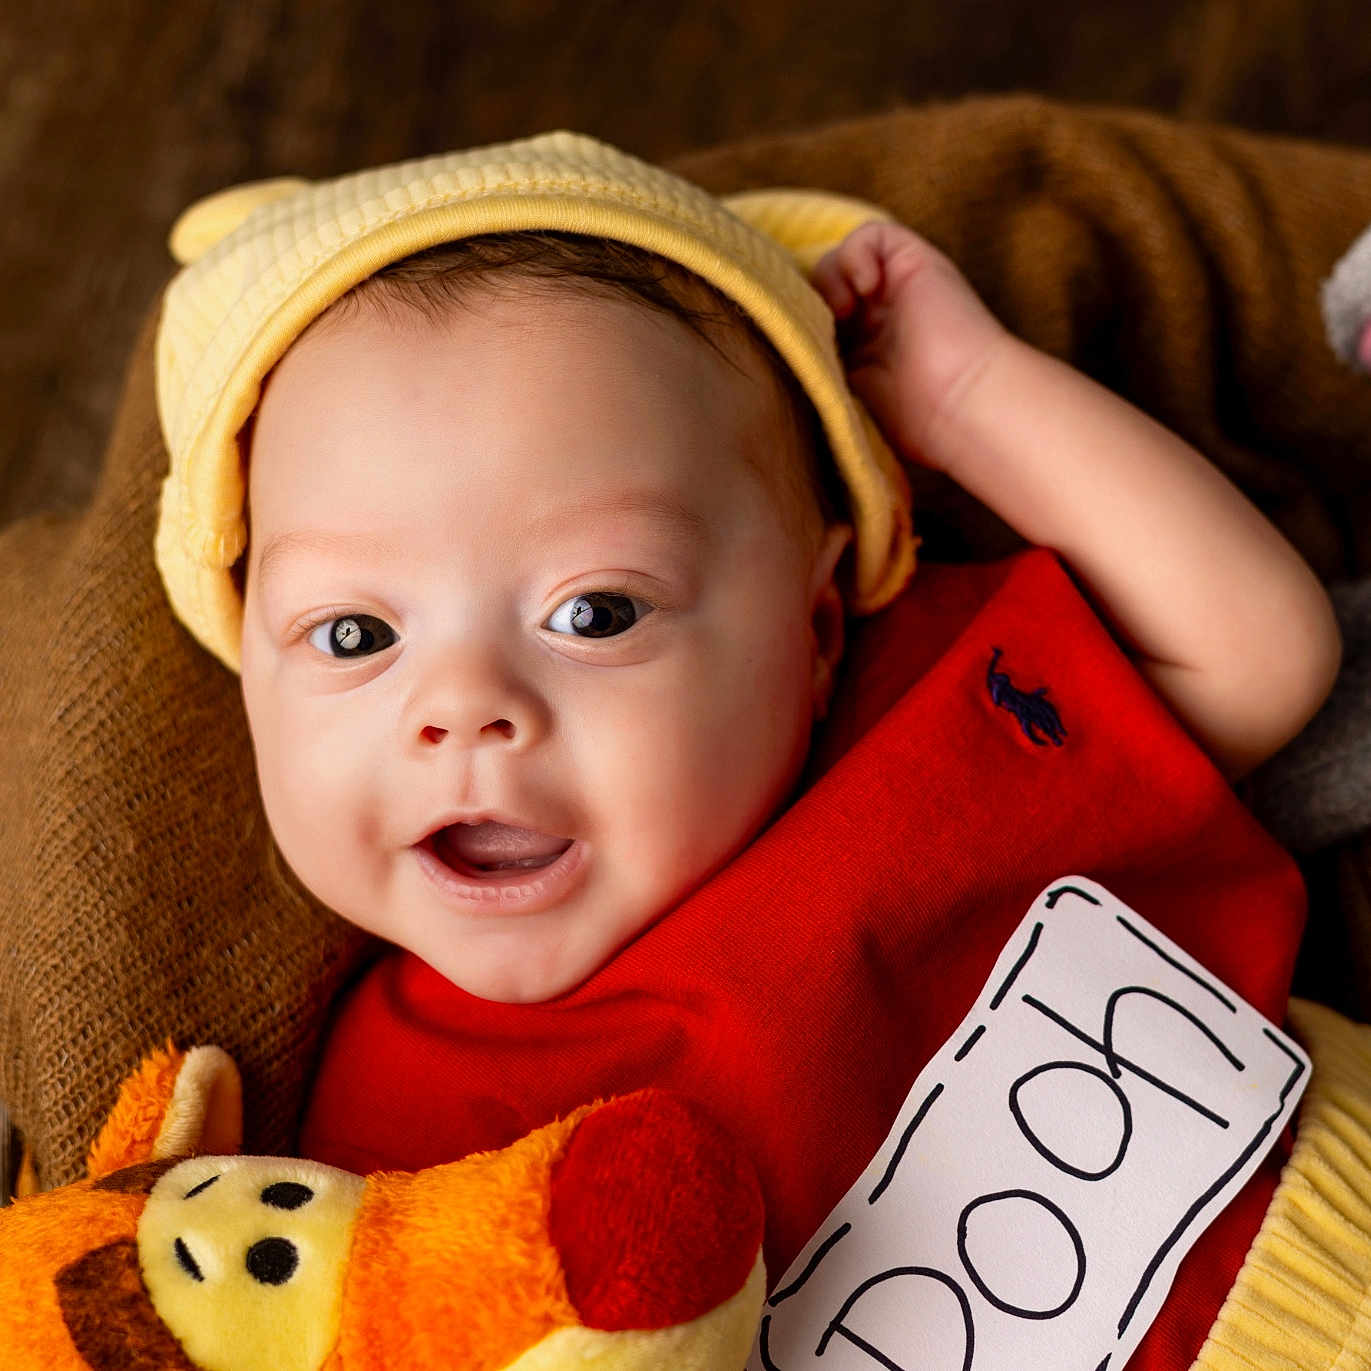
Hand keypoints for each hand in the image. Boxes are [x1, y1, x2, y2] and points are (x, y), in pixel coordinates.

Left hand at [811, 221, 1010, 470]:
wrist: (961, 405)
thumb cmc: (917, 422)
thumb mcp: (850, 400)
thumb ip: (821, 374)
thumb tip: (777, 369)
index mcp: (865, 349)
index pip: (817, 318)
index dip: (799, 320)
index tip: (796, 341)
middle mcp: (881, 314)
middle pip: (824, 286)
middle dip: (811, 301)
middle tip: (817, 329)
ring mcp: (898, 287)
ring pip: (841, 258)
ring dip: (831, 280)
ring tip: (843, 313)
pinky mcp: (916, 262)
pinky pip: (871, 235)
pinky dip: (856, 255)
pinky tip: (865, 291)